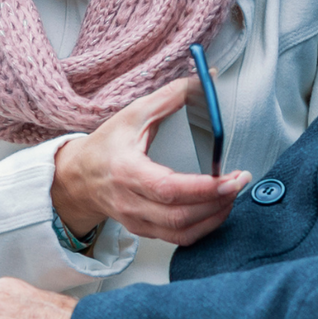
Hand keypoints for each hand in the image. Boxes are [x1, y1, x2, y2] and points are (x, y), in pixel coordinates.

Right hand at [50, 77, 250, 245]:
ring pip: (182, 232)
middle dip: (217, 202)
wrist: (78, 177)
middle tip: (240, 183)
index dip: (204, 188)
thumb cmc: (105, 145)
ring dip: (214, 216)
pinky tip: (215, 209)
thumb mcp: (133, 115)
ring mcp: (136, 220)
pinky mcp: (143, 230)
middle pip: (180, 215)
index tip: (231, 177)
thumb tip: (205, 80)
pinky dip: (203, 226)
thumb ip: (169, 98)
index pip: (168, 189)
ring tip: (231, 195)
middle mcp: (130, 201)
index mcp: (126, 171)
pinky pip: (179, 238)